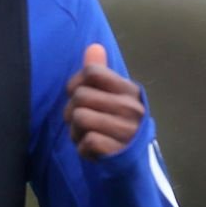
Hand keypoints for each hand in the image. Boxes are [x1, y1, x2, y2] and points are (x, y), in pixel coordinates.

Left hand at [63, 43, 144, 159]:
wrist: (134, 160)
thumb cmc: (118, 123)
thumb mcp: (113, 96)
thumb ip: (101, 72)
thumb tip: (93, 46)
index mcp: (129, 90)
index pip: (92, 72)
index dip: (75, 83)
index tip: (77, 95)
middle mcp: (131, 108)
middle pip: (80, 96)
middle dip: (72, 111)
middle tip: (81, 122)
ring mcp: (126, 130)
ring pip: (79, 117)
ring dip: (75, 131)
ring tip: (86, 135)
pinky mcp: (117, 151)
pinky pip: (86, 141)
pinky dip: (83, 148)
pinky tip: (92, 149)